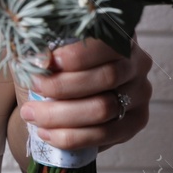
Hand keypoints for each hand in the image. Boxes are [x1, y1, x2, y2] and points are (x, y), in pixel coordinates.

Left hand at [17, 37, 153, 153]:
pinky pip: (106, 134)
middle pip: (107, 77)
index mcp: (119, 35)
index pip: (106, 44)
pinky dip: (73, 136)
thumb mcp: (50, 51)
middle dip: (63, 86)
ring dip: (62, 115)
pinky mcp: (137, 121)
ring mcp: (140, 93)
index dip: (76, 55)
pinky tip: (48, 133)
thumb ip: (45, 49)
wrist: (64, 96)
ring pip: (104, 108)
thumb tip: (39, 57)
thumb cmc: (56, 67)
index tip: (44, 62)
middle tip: (33, 89)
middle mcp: (136, 63)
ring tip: (32, 114)